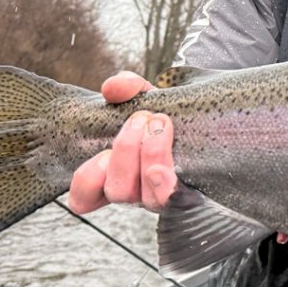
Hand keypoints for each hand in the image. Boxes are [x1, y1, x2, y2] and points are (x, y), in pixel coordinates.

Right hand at [68, 71, 177, 213]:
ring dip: (149, 155)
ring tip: (160, 122)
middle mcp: (134, 191)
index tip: (102, 151)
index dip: (87, 182)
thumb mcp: (143, 95)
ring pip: (144, 196)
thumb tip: (112, 88)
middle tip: (141, 118)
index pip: (84, 198)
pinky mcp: (186, 194)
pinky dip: (165, 184)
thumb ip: (126, 87)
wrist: (204, 118)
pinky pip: (171, 199)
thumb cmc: (163, 112)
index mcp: (113, 174)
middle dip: (126, 150)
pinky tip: (164, 167)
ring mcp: (160, 196)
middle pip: (117, 190)